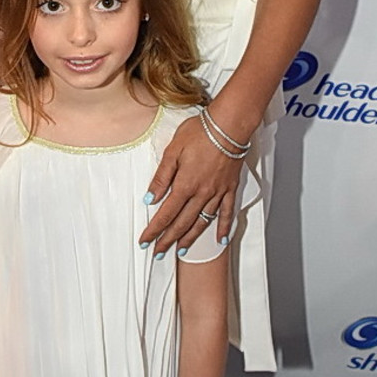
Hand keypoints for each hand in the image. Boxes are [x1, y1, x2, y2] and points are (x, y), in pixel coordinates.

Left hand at [140, 115, 243, 252]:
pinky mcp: (230, 188)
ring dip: (190, 238)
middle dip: (168, 240)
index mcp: (185, 185)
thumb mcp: (173, 150)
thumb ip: (162, 177)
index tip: (145, 241)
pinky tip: (220, 239)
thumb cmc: (201, 132)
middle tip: (158, 252)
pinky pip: (227, 213)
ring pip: (202, 222)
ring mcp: (217, 193)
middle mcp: (202, 194)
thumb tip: (150, 198)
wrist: (229, 125)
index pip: (165, 214)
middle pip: (182, 223)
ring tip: (181, 250)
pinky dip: (223, 228)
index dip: (154, 230)